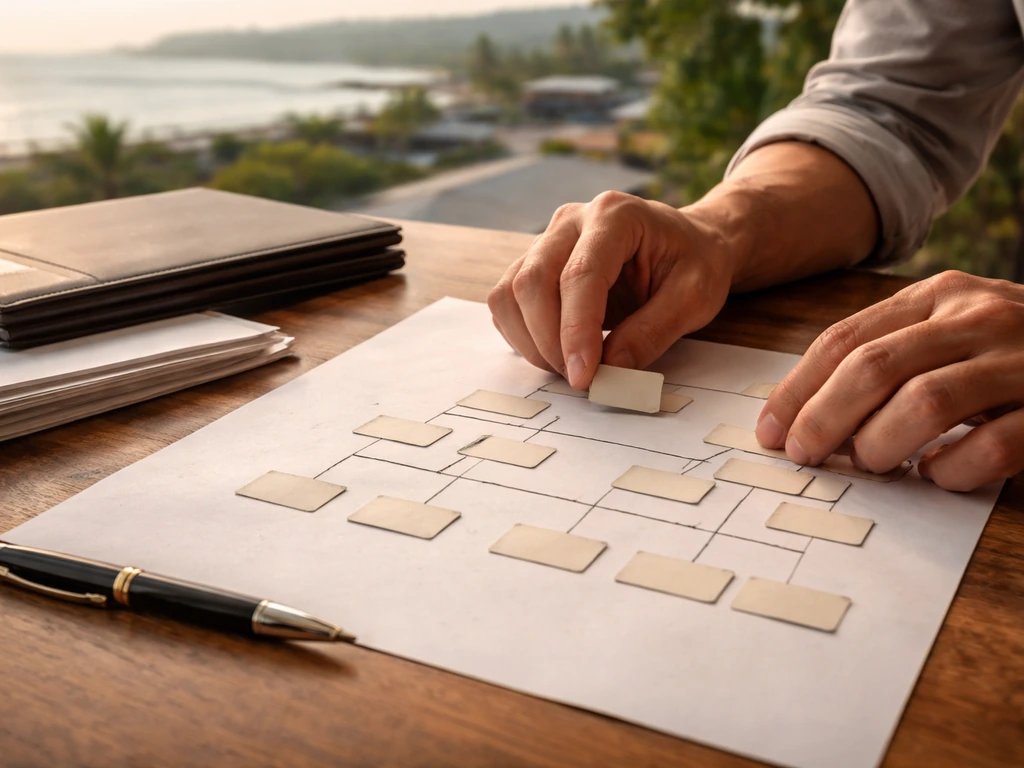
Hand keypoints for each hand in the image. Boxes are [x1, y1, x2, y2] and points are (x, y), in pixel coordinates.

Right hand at [487, 191, 735, 387]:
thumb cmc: (695, 263)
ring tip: (570, 367)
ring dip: (531, 342)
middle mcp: (571, 221)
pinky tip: (556, 352)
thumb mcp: (694, 298)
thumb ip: (653, 332)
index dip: (576, 331)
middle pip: (532, 282)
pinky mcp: (535, 263)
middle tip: (581, 380)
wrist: (689, 243)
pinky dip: (523, 336)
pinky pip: (508, 303)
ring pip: (510, 294)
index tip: (583, 377)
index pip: (579, 276)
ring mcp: (547, 240)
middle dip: (549, 341)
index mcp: (615, 215)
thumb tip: (611, 369)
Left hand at [756, 271, 1023, 490]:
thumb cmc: (1010, 355)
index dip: (797, 389)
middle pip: (874, 367)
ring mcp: (1020, 358)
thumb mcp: (948, 334)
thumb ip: (889, 358)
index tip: (771, 431)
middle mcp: (976, 317)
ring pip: (926, 401)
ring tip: (872, 464)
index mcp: (938, 296)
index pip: (844, 340)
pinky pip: (992, 446)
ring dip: (881, 443)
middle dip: (824, 418)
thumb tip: (804, 416)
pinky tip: (937, 474)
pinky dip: (951, 469)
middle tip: (805, 456)